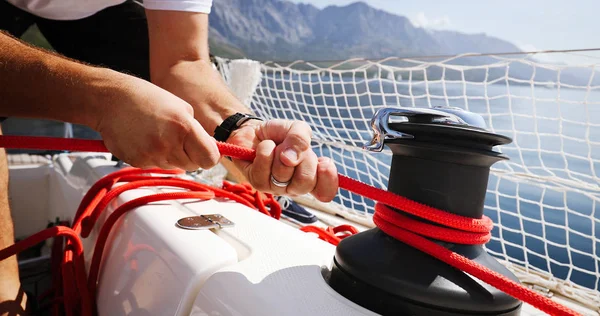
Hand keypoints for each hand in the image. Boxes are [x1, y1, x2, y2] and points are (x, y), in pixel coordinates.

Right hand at [94, 73, 219, 170]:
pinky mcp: (138, 162)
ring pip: (175, 167)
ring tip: (159, 135)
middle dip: (190, 155)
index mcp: (184, 127)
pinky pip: (156, 166)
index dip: (209, 155)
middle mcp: (169, 144)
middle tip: (178, 138)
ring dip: (172, 156)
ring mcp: (152, 155)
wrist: (111, 100)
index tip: (206, 150)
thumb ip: (197, 131)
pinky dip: (155, 156)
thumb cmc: (147, 99)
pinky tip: (147, 140)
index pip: (210, 159)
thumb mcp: (182, 108)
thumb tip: (208, 150)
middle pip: (193, 165)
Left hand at [227, 119, 338, 201]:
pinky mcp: (259, 184)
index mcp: (311, 176)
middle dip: (300, 157)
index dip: (328, 179)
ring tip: (275, 147)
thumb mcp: (296, 129)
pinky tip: (263, 148)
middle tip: (292, 148)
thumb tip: (291, 159)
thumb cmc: (277, 135)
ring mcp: (276, 188)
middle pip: (306, 181)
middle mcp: (295, 187)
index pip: (326, 191)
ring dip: (279, 151)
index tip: (323, 162)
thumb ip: (300, 138)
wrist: (252, 131)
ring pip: (283, 174)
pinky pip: (264, 165)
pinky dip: (265, 148)